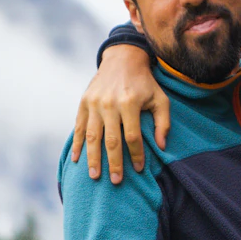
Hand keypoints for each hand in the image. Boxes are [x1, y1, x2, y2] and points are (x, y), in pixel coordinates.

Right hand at [71, 45, 171, 182]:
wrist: (122, 57)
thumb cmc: (145, 83)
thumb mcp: (160, 99)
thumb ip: (163, 123)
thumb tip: (161, 147)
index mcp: (129, 103)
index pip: (132, 137)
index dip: (136, 155)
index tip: (139, 170)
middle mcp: (109, 103)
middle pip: (111, 140)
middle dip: (114, 163)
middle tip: (116, 182)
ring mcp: (94, 103)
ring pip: (93, 136)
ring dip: (93, 158)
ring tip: (95, 176)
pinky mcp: (84, 102)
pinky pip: (80, 126)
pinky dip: (78, 143)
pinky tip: (77, 159)